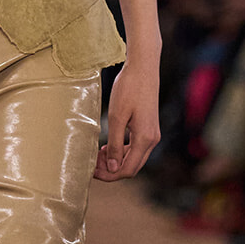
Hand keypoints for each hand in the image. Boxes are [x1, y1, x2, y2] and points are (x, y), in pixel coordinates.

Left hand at [95, 60, 159, 181]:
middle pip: (132, 167)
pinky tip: (109, 145)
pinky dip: (122, 151)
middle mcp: (152, 140)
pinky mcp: (149, 128)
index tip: (92, 171)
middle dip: (112, 170)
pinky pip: (136, 148)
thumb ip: (115, 145)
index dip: (109, 175)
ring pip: (134, 158)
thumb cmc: (128, 88)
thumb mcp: (117, 117)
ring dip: (116, 160)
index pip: (127, 169)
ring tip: (98, 154)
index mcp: (145, 139)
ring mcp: (152, 134)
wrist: (143, 68)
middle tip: (93, 163)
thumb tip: (113, 168)